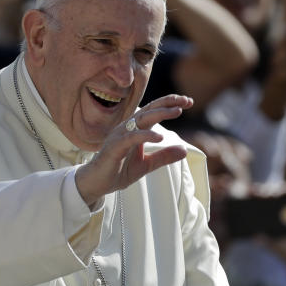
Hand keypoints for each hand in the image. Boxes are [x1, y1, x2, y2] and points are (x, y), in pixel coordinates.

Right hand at [73, 94, 192, 205]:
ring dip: (160, 113)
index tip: (188, 101)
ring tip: (177, 111)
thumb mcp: (147, 165)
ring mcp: (120, 136)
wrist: (96, 184)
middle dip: (168, 103)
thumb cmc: (118, 171)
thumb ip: (164, 156)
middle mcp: (127, 128)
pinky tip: (160, 136)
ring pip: (141, 119)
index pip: (154, 111)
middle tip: (186, 101)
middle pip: (149, 110)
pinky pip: (131, 138)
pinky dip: (145, 135)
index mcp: (135, 129)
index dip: (170, 104)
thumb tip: (184, 150)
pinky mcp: (114, 147)